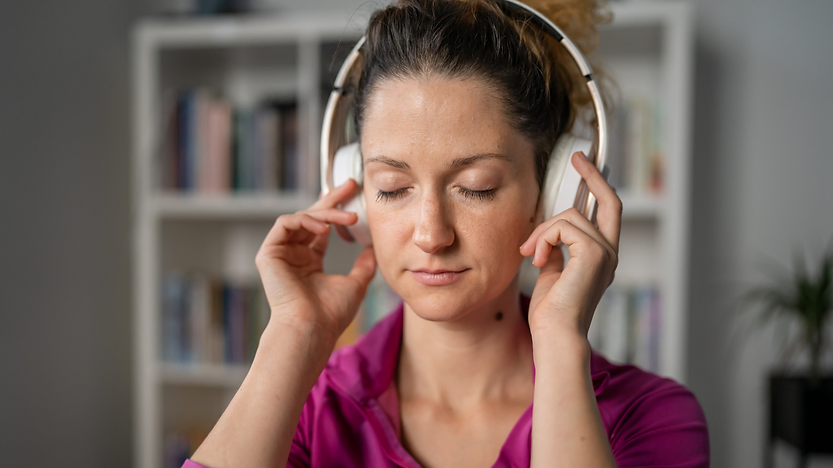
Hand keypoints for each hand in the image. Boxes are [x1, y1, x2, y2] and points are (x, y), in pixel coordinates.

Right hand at [255, 179, 376, 344]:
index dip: (337, 210)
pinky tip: (324, 226)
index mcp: (310, 262)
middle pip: (312, 217)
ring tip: (348, 217)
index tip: (355, 195)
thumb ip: (364, 265)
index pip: (322, 228)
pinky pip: (285, 223)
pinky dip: (304, 220)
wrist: (311, 329)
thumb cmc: (330, 314)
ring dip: (326, 213)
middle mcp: (294, 255)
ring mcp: (280, 254)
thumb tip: (375, 248)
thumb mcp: (355, 284)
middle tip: (351, 185)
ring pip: (301, 218)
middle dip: (331, 199)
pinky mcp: (268, 253)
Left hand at [520, 152, 621, 339]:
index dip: (599, 186)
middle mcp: (609, 252)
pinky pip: (563, 226)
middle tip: (576, 156)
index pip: (607, 212)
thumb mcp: (553, 272)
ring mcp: (605, 252)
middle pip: (610, 200)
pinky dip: (544, 238)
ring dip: (542, 231)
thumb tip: (548, 234)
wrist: (555, 335)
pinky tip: (537, 258)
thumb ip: (556, 251)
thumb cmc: (551, 312)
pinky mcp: (593, 254)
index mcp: (601, 256)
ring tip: (531, 253)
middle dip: (593, 174)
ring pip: (570, 215)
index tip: (585, 166)